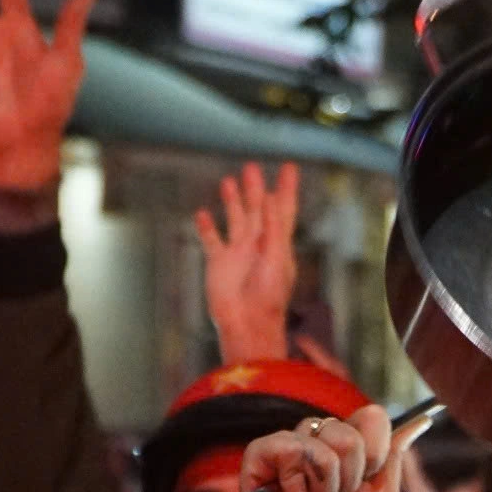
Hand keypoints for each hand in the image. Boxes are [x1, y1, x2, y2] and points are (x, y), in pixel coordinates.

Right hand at [184, 406, 430, 491]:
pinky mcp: (259, 458)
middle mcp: (319, 441)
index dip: (375, 452)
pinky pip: (284, 446)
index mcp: (349, 448)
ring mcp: (288, 447)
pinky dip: (292, 481)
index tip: (366, 482)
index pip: (371, 418)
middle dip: (349, 474)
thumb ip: (394, 458)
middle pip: (347, 430)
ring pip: (316, 436)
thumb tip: (420, 421)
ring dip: (323, 483)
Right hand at [195, 162, 300, 364]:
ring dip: (233, 201)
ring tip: (229, 181)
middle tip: (252, 167)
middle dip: (255, 188)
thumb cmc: (268, 298)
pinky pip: (212, 240)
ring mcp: (238, 253)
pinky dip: (207, 227)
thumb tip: (270, 199)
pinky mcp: (219, 263)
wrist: (246, 323)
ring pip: (235, 219)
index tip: (289, 168)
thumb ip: (273, 229)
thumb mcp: (276, 259)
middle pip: (257, 209)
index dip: (286, 189)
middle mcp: (258, 244)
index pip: (283, 209)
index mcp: (278, 243)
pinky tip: (202, 214)